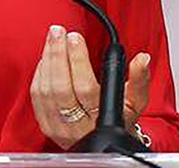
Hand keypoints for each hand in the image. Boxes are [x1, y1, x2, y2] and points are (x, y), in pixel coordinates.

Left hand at [29, 25, 150, 150]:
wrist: (104, 146)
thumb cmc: (120, 121)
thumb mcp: (135, 103)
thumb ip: (139, 80)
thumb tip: (141, 59)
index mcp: (101, 120)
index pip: (85, 88)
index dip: (78, 61)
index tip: (75, 38)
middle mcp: (77, 126)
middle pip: (60, 87)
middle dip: (57, 54)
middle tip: (58, 32)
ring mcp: (59, 127)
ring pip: (46, 90)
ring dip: (47, 59)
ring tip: (52, 38)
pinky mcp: (46, 125)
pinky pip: (36, 96)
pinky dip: (40, 73)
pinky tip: (46, 57)